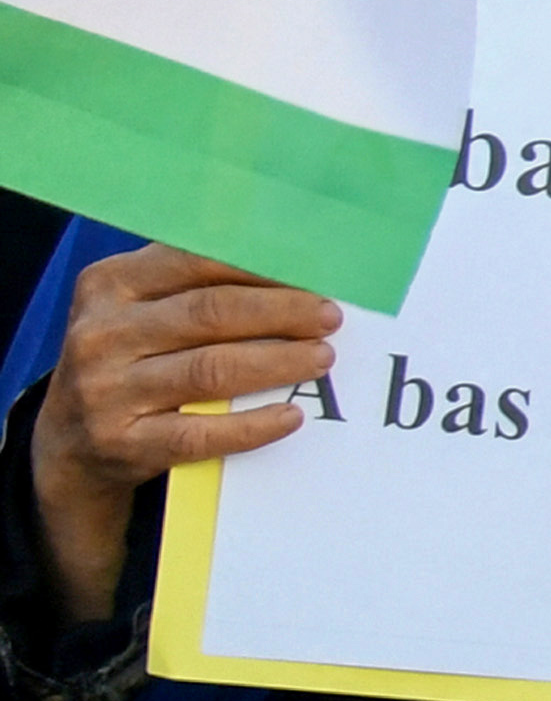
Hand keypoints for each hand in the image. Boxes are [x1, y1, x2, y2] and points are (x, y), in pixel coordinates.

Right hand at [29, 245, 342, 611]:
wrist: (69, 442)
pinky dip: (251, 425)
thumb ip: (195, 276)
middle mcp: (100, 335)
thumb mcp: (140, 305)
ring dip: (278, 363)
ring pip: (209, 370)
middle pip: (210, 313)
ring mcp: (105, 392)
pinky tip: (290, 416)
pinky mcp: (121, 444)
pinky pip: (199, 433)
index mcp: (109, 284)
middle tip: (330, 317)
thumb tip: (289, 257)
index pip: (197, 262)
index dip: (263, 267)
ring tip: (323, 358)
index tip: (316, 272)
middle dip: (282, 313)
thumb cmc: (129, 355)